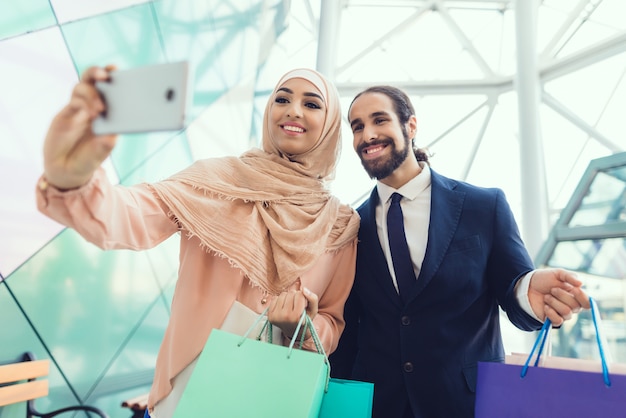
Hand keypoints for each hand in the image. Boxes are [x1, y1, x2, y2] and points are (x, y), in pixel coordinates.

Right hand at [43, 65, 117, 189]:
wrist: (66, 169)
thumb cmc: (89, 158)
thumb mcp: (101, 152)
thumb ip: (106, 143)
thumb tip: (112, 135)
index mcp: (108, 111)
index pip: (110, 87)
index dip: (112, 76)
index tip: (116, 69)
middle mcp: (93, 105)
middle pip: (93, 81)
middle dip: (98, 73)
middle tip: (105, 75)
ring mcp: (78, 109)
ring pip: (82, 88)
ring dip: (91, 94)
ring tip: (99, 109)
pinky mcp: (65, 115)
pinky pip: (71, 104)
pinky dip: (79, 104)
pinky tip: (85, 112)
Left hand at [267, 287, 318, 338]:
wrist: (293, 331)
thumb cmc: (304, 319)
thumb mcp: (313, 310)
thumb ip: (313, 298)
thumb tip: (303, 288)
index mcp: (296, 317)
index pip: (300, 295)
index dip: (303, 297)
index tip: (303, 304)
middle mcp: (285, 317)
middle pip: (291, 293)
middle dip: (295, 296)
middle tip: (296, 304)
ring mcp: (276, 316)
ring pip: (283, 294)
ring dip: (288, 297)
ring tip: (290, 305)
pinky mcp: (269, 315)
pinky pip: (275, 298)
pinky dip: (280, 300)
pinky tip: (283, 307)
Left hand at [527, 268, 589, 325]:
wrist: (528, 286)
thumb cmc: (544, 279)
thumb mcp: (557, 273)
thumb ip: (570, 276)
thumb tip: (581, 283)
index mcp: (575, 295)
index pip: (587, 302)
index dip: (583, 297)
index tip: (574, 289)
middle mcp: (571, 306)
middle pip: (576, 307)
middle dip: (563, 296)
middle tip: (552, 289)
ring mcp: (562, 314)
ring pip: (567, 313)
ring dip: (555, 303)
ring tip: (546, 296)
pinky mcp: (553, 320)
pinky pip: (558, 321)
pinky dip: (551, 312)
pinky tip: (545, 306)